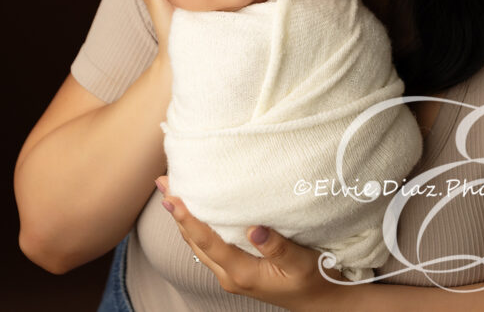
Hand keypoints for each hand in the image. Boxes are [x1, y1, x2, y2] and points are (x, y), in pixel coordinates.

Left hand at [155, 175, 351, 311]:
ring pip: (198, 244)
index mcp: (241, 273)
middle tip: (163, 182)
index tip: (171, 197)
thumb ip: (277, 247)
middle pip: (194, 241)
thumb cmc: (314, 280)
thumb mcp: (301, 264)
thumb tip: (253, 228)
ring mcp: (230, 274)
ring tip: (171, 192)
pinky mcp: (236, 270)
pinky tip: (196, 212)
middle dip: (176, 213)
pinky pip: (208, 246)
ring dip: (183, 219)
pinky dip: (197, 227)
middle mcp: (229, 275)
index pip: (207, 241)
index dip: (187, 218)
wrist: (319, 300)